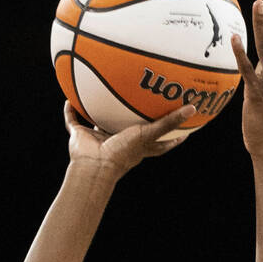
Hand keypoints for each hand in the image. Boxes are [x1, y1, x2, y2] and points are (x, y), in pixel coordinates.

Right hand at [64, 100, 194, 178]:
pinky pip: (73, 120)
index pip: (156, 142)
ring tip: (100, 95)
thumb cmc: (122, 154)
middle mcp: (117, 142)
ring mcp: (97, 139)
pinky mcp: (79, 136)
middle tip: (138, 104)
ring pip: (98, 124)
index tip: (181, 129)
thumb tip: (193, 108)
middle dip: (131, 120)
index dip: (168, 136)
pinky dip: (70, 111)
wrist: (95, 166)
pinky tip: (69, 98)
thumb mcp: (150, 134)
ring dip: (97, 112)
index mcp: (135, 146)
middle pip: (127, 130)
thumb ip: (169, 122)